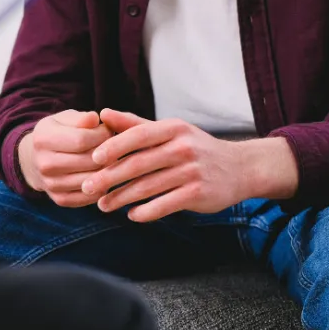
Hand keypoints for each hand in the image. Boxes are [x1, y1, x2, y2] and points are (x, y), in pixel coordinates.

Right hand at [18, 110, 114, 207]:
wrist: (33, 160)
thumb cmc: (56, 134)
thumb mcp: (64, 119)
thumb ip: (81, 118)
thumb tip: (95, 119)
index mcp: (43, 139)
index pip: (82, 139)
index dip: (102, 135)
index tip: (109, 131)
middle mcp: (44, 164)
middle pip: (89, 161)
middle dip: (107, 153)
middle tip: (113, 147)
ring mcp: (51, 184)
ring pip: (91, 179)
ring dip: (106, 170)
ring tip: (108, 160)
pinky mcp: (60, 199)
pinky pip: (89, 196)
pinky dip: (101, 187)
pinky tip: (102, 175)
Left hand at [81, 110, 298, 221]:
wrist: (240, 168)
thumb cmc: (195, 148)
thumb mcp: (169, 131)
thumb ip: (135, 124)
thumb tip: (103, 113)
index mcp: (173, 129)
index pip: (138, 135)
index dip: (114, 147)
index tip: (93, 159)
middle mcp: (183, 147)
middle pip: (138, 164)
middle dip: (109, 177)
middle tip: (87, 187)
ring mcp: (191, 171)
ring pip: (148, 187)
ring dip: (121, 198)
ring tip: (103, 206)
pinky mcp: (198, 193)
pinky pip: (165, 205)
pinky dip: (146, 212)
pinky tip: (132, 216)